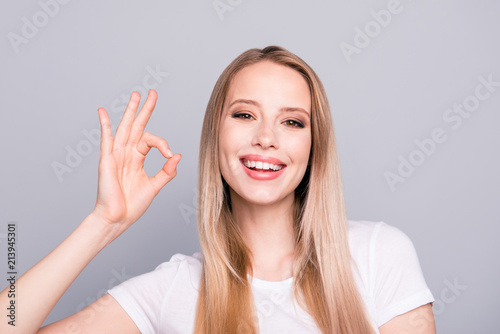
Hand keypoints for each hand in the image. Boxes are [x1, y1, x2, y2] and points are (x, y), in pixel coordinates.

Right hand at [91, 89, 180, 233]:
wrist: (117, 218)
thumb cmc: (132, 205)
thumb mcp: (154, 186)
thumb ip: (166, 171)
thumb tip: (178, 155)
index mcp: (137, 158)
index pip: (150, 140)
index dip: (163, 143)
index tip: (170, 154)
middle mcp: (126, 153)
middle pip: (137, 126)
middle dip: (145, 109)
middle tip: (152, 92)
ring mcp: (116, 155)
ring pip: (124, 128)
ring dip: (130, 111)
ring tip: (136, 95)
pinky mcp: (107, 161)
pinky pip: (106, 140)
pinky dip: (105, 125)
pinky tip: (102, 112)